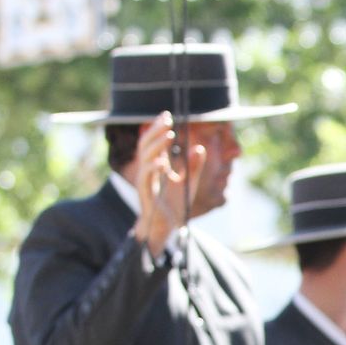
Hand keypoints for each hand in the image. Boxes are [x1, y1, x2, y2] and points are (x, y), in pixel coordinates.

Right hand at [132, 112, 206, 256]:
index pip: (153, 142)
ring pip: (145, 159)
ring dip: (157, 146)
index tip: (166, 115)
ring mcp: (145, 182)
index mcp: (156, 166)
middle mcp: (148, 171)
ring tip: (169, 135)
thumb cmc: (175, 206)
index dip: (157, 128)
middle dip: (155, 131)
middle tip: (167, 119)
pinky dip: (154, 169)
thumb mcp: (189, 183)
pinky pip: (146, 178)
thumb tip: (199, 148)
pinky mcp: (146, 195)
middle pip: (146, 145)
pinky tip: (164, 163)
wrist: (167, 229)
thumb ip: (193, 167)